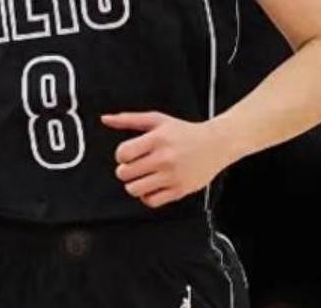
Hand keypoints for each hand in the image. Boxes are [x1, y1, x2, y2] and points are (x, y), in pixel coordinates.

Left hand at [100, 110, 225, 208]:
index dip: (121, 155)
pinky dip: (147, 196)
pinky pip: (151, 201)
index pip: (123, 153)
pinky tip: (152, 185)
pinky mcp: (179, 190)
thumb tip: (105, 119)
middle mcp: (164, 158)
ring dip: (133, 184)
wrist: (215, 144)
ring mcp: (172, 176)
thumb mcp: (156, 120)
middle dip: (125, 170)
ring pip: (134, 189)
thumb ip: (128, 119)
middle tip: (135, 165)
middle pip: (125, 173)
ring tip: (142, 176)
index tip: (128, 154)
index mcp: (157, 139)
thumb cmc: (184, 132)